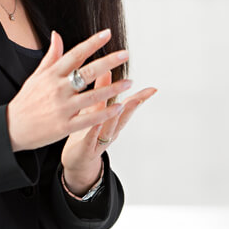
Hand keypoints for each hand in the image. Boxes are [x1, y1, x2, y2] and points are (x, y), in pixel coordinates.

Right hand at [6, 29, 133, 151]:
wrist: (12, 128)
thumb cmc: (26, 101)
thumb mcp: (36, 76)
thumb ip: (51, 56)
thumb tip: (57, 34)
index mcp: (51, 75)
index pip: (75, 55)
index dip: (92, 43)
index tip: (107, 34)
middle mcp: (57, 89)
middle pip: (87, 72)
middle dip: (108, 62)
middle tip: (125, 54)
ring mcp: (62, 108)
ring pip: (92, 96)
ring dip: (113, 89)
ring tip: (129, 82)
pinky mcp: (64, 126)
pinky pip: (89, 119)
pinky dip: (104, 113)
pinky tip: (117, 107)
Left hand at [60, 76, 155, 192]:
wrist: (75, 160)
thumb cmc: (85, 131)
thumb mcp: (94, 109)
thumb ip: (101, 91)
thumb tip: (107, 68)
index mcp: (112, 120)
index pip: (128, 106)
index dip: (140, 98)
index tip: (153, 89)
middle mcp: (110, 131)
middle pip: (123, 118)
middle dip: (132, 107)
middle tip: (141, 97)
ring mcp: (99, 141)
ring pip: (109, 128)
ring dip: (115, 118)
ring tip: (121, 107)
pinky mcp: (86, 149)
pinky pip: (91, 139)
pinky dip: (94, 132)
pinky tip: (95, 124)